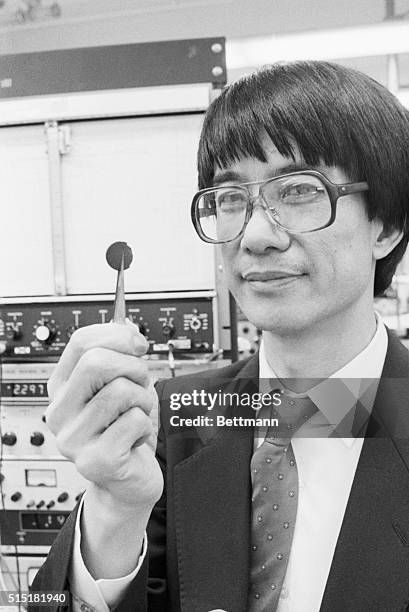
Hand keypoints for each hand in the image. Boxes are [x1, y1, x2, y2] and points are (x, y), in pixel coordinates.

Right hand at [45, 323, 162, 512]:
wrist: (128, 479)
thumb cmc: (125, 429)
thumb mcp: (122, 384)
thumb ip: (119, 354)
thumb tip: (126, 325)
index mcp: (62, 386)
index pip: (82, 342)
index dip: (117, 335)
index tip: (138, 344)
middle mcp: (59, 411)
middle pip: (96, 362)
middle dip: (133, 367)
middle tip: (141, 385)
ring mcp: (72, 439)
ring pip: (121, 391)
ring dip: (144, 400)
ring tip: (138, 416)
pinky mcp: (95, 461)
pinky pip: (135, 420)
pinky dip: (146, 426)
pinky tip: (136, 439)